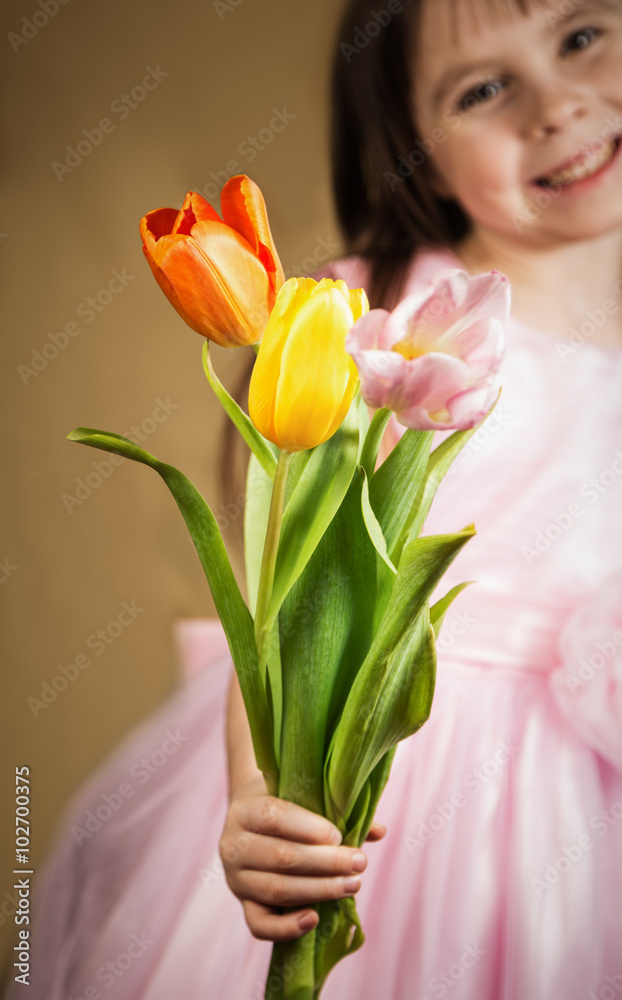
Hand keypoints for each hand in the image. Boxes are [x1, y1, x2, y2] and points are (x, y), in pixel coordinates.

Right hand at [219, 775, 386, 942]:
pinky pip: (260, 925)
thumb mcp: (302, 799)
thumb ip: (337, 813)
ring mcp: (236, 879)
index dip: (308, 827)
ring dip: (319, 890)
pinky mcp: (244, 905)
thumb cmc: (285, 809)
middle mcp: (233, 845)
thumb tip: (380, 831)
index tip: (339, 835)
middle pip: (280, 857)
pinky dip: (288, 927)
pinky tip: (315, 918)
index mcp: (245, 810)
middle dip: (326, 862)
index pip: (275, 817)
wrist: (252, 823)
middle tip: (360, 862)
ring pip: (276, 890)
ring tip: (352, 885)